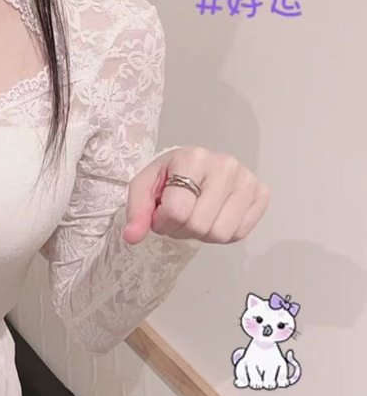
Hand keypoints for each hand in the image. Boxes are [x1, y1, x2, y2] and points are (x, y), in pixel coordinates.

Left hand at [122, 147, 270, 245]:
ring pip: (221, 234)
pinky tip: (214, 216)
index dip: (163, 222)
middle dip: (181, 229)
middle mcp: (226, 165)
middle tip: (178, 216)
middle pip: (199, 225)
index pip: (178, 210)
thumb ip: (136, 211)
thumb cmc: (169, 175)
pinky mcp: (262, 194)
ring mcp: (247, 179)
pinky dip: (222, 234)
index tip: (160, 213)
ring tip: (196, 215)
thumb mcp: (145, 186)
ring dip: (202, 235)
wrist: (197, 167)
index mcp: (194, 157)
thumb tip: (132, 237)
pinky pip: (239, 235)